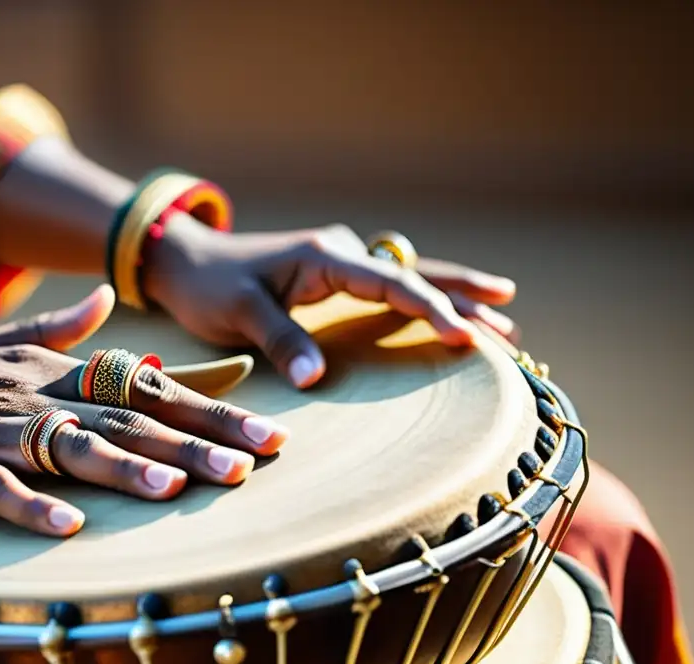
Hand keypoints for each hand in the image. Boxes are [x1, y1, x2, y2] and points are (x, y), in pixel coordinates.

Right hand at [0, 286, 288, 536]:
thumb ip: (51, 323)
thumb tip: (105, 298)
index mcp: (45, 369)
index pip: (143, 385)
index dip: (208, 404)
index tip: (267, 427)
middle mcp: (27, 394)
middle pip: (123, 417)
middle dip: (193, 438)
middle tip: (257, 461)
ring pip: (66, 446)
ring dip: (122, 467)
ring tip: (178, 487)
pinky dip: (28, 504)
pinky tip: (69, 526)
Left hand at [143, 216, 518, 388]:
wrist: (184, 263)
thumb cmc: (208, 286)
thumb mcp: (238, 311)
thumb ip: (280, 339)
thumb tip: (317, 378)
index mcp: (324, 256)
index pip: (390, 282)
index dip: (430, 308)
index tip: (466, 335)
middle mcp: (340, 254)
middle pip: (414, 273)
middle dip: (462, 294)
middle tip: (508, 316)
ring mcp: (339, 265)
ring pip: (408, 279)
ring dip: (451, 295)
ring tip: (501, 316)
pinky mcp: (332, 281)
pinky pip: (388, 290)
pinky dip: (422, 302)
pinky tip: (444, 317)